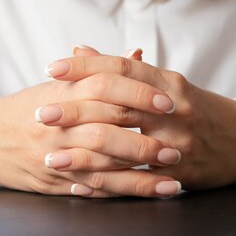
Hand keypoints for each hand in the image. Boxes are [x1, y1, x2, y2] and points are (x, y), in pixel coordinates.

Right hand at [0, 65, 182, 197]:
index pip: (103, 89)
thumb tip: (137, 54)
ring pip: (99, 167)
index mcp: (57, 97)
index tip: (167, 103)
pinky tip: (140, 193)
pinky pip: (85, 188)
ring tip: (170, 180)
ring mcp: (50, 156)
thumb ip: (96, 71)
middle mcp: (53, 127)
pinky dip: (115, 192)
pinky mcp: (48, 181)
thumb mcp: (56, 85)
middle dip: (144, 143)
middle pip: (104, 132)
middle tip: (175, 148)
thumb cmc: (24, 109)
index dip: (138, 96)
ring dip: (138, 176)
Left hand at [43, 50, 235, 190]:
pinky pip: (137, 180)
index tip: (51, 68)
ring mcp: (177, 143)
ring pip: (124, 146)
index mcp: (167, 83)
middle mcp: (172, 110)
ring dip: (84, 153)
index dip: (85, 67)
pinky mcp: (179, 174)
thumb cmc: (194, 109)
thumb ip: (120, 71)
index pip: (120, 69)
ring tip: (50, 157)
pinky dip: (106, 183)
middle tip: (41, 113)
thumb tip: (78, 50)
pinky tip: (78, 185)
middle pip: (117, 105)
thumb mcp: (164, 84)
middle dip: (75, 109)